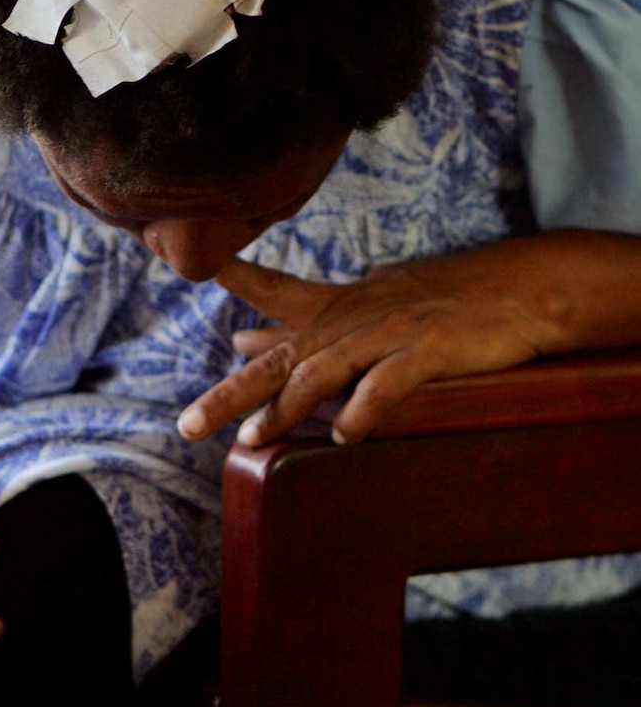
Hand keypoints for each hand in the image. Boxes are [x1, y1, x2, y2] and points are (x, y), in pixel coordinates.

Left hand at [177, 240, 571, 446]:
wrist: (517, 289)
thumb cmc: (439, 300)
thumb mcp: (365, 304)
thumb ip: (304, 323)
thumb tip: (243, 336)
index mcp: (338, 307)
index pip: (277, 290)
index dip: (239, 279)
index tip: (203, 267)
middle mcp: (354, 318)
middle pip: (282, 357)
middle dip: (233, 391)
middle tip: (189, 423)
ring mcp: (389, 332)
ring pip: (323, 371)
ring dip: (285, 407)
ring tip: (254, 439)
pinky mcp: (428, 349)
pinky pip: (387, 382)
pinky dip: (363, 408)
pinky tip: (343, 435)